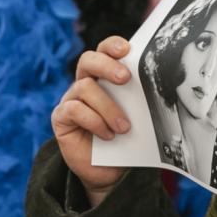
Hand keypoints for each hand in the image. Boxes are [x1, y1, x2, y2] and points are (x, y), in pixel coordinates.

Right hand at [51, 36, 133, 205]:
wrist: (108, 172)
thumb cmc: (124, 140)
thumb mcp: (135, 117)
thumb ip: (137, 100)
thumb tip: (155, 89)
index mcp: (104, 77)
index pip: (104, 51)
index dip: (112, 45)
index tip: (127, 49)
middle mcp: (85, 83)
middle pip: (87, 60)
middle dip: (106, 65)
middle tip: (125, 78)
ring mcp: (71, 99)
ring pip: (85, 87)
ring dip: (108, 107)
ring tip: (123, 127)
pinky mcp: (61, 117)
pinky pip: (74, 109)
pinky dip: (94, 121)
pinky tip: (107, 135)